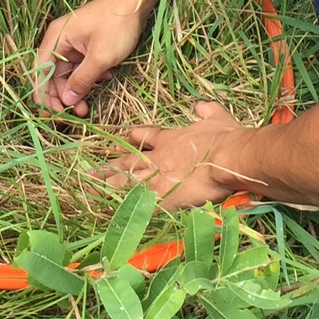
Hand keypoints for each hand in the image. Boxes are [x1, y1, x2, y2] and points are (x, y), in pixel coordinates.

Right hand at [34, 0, 150, 115]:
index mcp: (57, 37)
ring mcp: (74, 42)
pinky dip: (89, 77)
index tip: (48, 113)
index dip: (42, 93)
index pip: (41, 69)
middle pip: (53, 74)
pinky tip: (103, 80)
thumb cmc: (116, 26)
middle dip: (62, 95)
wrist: (136, 2)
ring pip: (68, 73)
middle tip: (72, 114)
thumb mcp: (100, 57)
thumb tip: (67, 100)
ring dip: (77, 89)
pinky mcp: (87, 45)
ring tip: (86, 107)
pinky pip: (81, 66)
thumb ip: (82, 80)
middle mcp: (61, 39)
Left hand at [100, 102, 254, 207]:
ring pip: (126, 183)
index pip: (142, 137)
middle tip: (89, 171)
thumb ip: (206, 111)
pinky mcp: (163, 198)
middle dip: (109, 167)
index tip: (125, 138)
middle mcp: (157, 159)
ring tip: (91, 188)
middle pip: (126, 162)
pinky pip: (140, 205)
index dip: (133, 138)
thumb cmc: (224, 137)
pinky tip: (115, 214)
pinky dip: (128, 209)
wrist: (228, 158)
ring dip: (109, 186)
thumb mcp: (216, 118)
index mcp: (168, 140)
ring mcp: (157, 179)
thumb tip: (200, 104)